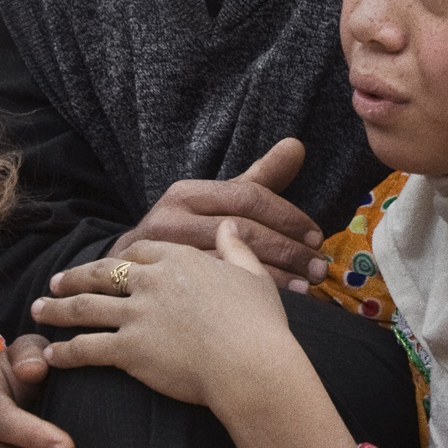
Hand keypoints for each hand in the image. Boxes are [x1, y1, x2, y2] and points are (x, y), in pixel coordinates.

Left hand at [35, 229, 294, 411]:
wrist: (252, 364)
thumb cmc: (260, 324)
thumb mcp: (252, 276)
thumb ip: (235, 249)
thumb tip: (229, 227)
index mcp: (179, 260)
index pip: (138, 250)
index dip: (118, 256)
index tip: (105, 262)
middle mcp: (151, 281)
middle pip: (101, 273)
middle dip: (74, 278)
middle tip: (54, 282)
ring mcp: (137, 314)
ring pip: (84, 308)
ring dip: (57, 309)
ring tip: (38, 311)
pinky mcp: (129, 350)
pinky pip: (87, 348)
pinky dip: (65, 352)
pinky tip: (51, 355)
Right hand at [115, 137, 330, 288]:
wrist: (127, 268)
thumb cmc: (185, 231)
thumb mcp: (216, 201)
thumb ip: (259, 177)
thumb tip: (297, 144)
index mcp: (188, 193)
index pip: (248, 196)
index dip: (286, 216)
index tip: (316, 236)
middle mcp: (172, 220)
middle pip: (242, 230)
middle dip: (288, 250)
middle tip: (319, 266)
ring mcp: (164, 257)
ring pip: (230, 262)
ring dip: (276, 276)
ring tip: (308, 286)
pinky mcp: (161, 288)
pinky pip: (216, 291)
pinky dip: (251, 294)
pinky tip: (276, 303)